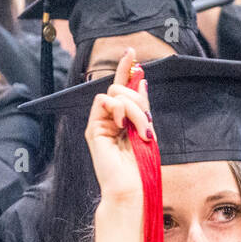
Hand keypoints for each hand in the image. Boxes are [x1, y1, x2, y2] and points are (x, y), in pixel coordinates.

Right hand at [84, 47, 152, 205]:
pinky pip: (104, 101)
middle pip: (121, 88)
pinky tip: (122, 125)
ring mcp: (100, 124)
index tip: (131, 52)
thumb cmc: (142, 167)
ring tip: (139, 130)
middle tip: (147, 124)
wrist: (131, 189)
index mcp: (123, 120)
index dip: (125, 69)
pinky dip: (118, 109)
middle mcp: (110, 119)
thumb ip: (142, 106)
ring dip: (134, 109)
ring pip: (115, 93)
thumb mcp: (147, 130)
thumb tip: (141, 79)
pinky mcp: (93, 129)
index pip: (122, 88)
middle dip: (139, 100)